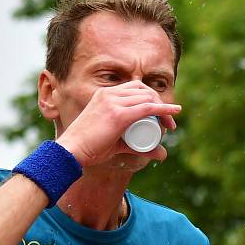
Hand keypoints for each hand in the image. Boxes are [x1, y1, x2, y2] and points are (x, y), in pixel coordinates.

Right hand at [57, 80, 180, 166]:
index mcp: (105, 95)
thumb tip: (159, 155)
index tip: (162, 117)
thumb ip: (133, 147)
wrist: (71, 151)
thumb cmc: (89, 149)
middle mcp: (110, 94)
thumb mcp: (115, 144)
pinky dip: (162, 109)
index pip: (136, 89)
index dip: (152, 99)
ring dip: (163, 110)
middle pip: (144, 92)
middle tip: (168, 124)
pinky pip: (146, 108)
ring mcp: (113, 102)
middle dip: (160, 104)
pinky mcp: (117, 114)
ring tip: (170, 125)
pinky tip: (173, 113)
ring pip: (147, 99)